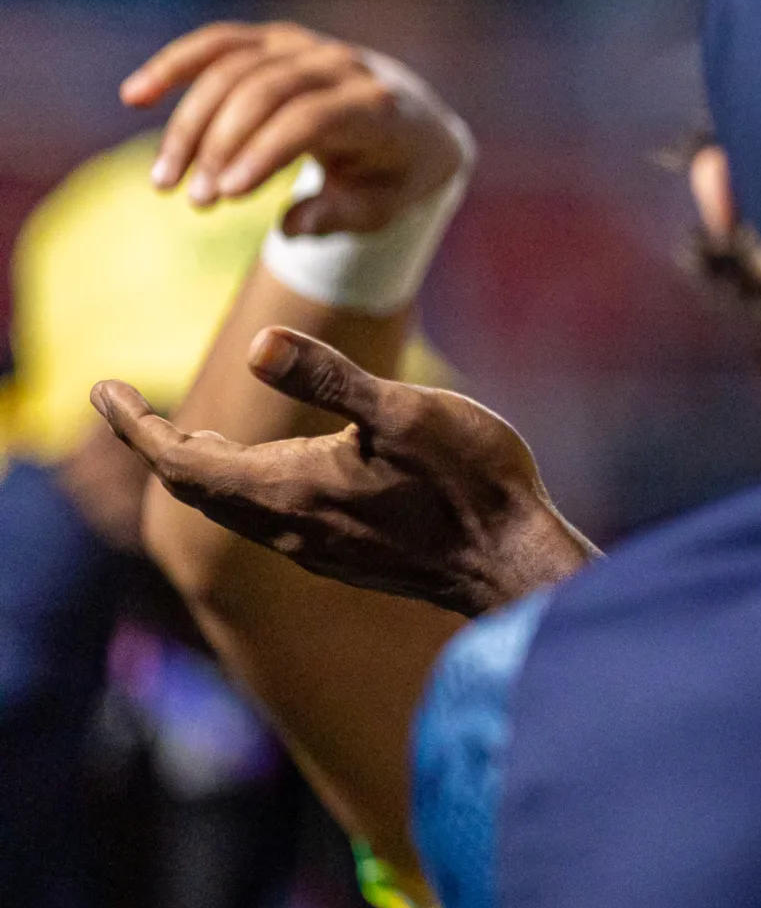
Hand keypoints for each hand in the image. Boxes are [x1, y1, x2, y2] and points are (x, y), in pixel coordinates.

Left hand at [91, 329, 593, 616]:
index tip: (100, 389)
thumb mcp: (405, 412)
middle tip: (129, 408)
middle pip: (196, 487)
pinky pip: (269, 521)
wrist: (513, 562)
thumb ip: (330, 378)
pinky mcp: (347, 555)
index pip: (179, 460)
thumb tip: (255, 345)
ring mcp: (317, 547)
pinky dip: (245, 488)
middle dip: (158, 444)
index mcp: (287, 488)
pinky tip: (273, 474)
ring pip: (233, 507)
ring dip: (201, 470)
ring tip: (190, 438)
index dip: (133, 425)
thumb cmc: (468, 482)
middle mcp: (288, 526)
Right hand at [123, 23, 471, 232]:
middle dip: (219, 146)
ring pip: (233, 69)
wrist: (414, 123)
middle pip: (264, 92)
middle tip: (195, 201)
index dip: (263, 153)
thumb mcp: (383, 206)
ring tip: (164, 181)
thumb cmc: (393, 174)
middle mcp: (340, 66)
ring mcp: (305, 47)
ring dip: (190, 123)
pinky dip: (176, 65)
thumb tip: (294, 226)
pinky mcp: (275, 41)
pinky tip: (134, 95)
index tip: (225, 196)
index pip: (310, 119)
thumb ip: (342, 216)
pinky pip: (219, 44)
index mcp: (375, 106)